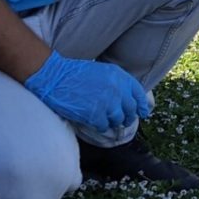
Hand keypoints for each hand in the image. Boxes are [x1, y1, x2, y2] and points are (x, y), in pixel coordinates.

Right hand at [24, 51, 150, 132]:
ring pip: (118, 119)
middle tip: (125, 121)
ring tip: (107, 121)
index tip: (142, 112)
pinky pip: (104, 125)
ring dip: (114, 122)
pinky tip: (96, 123)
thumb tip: (127, 99)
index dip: (142, 105)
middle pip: (130, 109)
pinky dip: (101, 126)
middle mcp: (117, 89)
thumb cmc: (76, 74)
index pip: (138, 93)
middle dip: (128, 117)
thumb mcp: (102, 71)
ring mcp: (107, 102)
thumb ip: (117, 83)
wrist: (55, 77)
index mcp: (119, 76)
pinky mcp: (95, 114)